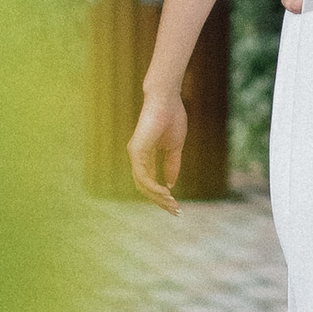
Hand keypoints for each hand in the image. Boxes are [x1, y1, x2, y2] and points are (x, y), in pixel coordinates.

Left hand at [128, 87, 186, 212]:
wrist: (167, 100)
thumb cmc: (172, 118)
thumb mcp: (175, 147)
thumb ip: (172, 165)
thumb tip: (171, 184)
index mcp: (146, 156)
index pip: (151, 182)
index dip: (163, 196)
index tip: (176, 206)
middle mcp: (138, 157)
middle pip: (145, 187)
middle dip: (161, 201)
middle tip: (176, 211)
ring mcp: (135, 154)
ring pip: (143, 184)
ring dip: (158, 197)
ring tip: (172, 203)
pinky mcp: (136, 151)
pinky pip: (142, 176)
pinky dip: (154, 186)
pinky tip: (166, 192)